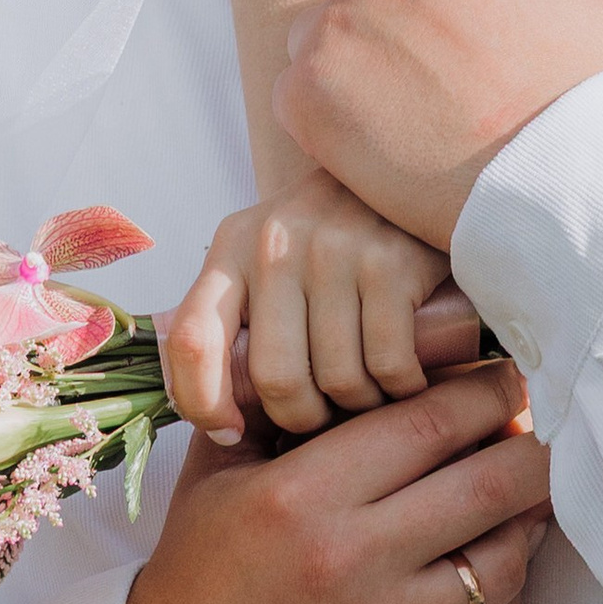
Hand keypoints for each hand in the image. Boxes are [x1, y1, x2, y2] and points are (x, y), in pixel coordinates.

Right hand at [122, 363, 550, 603]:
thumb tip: (349, 340)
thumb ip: (276, 401)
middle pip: (487, 483)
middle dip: (532, 448)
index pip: (428, 420)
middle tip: (543, 430)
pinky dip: (506, 594)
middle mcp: (349, 558)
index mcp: (300, 494)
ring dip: (529, 522)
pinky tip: (497, 568)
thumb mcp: (217, 474)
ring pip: (504, 560)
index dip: (486, 393)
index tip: (508, 379)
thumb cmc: (193, 580)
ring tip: (528, 498)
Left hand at [164, 170, 480, 440]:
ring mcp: (334, 249)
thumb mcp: (272, 253)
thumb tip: (208, 408)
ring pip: (337, 379)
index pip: (192, 340)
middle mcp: (277, 242)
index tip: (231, 432)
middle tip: (323, 418)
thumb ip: (238, 310)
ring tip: (370, 394)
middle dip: (302, 418)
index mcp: (234, 244)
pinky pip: (388, 363)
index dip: (202, 404)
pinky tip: (408, 381)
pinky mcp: (391, 261)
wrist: (410, 170)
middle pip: (275, 377)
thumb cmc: (335, 235)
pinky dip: (401, 389)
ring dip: (359, 407)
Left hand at [272, 0, 602, 246]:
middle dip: (397, 37)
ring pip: (324, 41)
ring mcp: (330, 33)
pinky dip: (331, 122)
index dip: (444, 9)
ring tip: (419, 120)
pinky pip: (298, 96)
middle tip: (452, 93)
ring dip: (356, 74)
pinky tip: (390, 146)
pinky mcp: (302, 100)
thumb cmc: (596, 94)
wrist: (562, 193)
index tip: (479, 54)